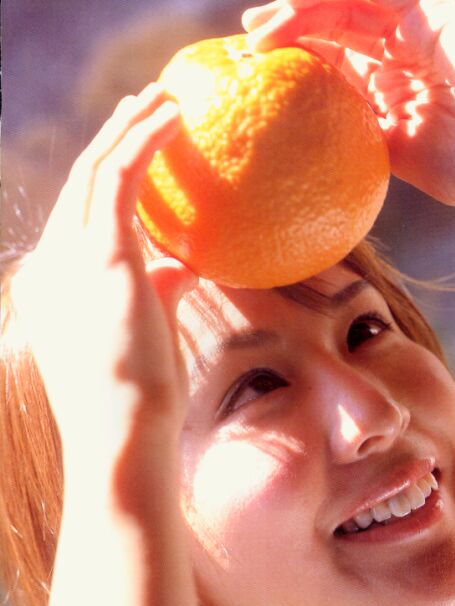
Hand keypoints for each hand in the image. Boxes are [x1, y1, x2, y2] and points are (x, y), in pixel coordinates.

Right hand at [8, 84, 196, 467]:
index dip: (104, 181)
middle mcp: (51, 266)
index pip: (77, 220)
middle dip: (112, 139)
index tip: (137, 156)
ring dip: (128, 126)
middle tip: (146, 108)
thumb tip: (182, 265)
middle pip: (79, 184)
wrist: (123, 436)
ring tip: (163, 100)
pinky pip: (121, 178)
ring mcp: (70, 258)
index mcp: (53, 289)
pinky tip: (173, 120)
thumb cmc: (141, 401)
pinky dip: (145, 142)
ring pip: (93, 169)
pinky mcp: (102, 256)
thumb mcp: (145, 335)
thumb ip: (156, 292)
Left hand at [242, 0, 454, 208]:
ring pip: (348, 8)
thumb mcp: (404, 161)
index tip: (260, 77)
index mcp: (395, 95)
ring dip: (303, 14)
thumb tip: (310, 156)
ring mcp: (417, 32)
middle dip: (290, 32)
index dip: (299, 67)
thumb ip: (362, 145)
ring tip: (264, 33)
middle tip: (250, 45)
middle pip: (335, 31)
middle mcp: (403, 59)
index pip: (336, 69)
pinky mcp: (431, 12)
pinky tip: (302, 8)